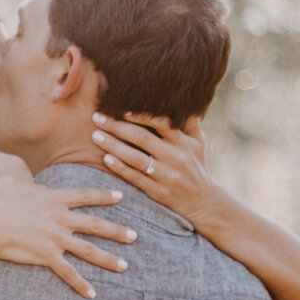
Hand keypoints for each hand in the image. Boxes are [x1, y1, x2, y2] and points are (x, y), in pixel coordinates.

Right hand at [0, 175, 133, 299]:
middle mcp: (58, 217)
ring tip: (124, 266)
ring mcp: (54, 236)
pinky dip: (81, 284)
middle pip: (94, 224)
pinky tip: (92, 294)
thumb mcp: (7, 185)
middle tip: (135, 235)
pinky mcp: (46, 255)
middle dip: (116, 230)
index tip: (120, 196)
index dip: (103, 195)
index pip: (83, 195)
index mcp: (51, 199)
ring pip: (88, 249)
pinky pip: (68, 272)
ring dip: (108, 258)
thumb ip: (22, 185)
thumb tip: (26, 185)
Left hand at [91, 113, 222, 229]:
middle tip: (97, 117)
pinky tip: (105, 158)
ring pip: (134, 158)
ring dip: (112, 145)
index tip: (119, 108)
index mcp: (183, 142)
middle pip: (141, 138)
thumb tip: (184, 97)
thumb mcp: (199, 143)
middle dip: (116, 126)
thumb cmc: (197, 166)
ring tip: (95, 136)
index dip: (139, 115)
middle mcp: (174, 157)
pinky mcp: (157, 191)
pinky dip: (119, 168)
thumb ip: (191, 122)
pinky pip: (134, 177)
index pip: (160, 123)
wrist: (204, 202)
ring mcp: (165, 175)